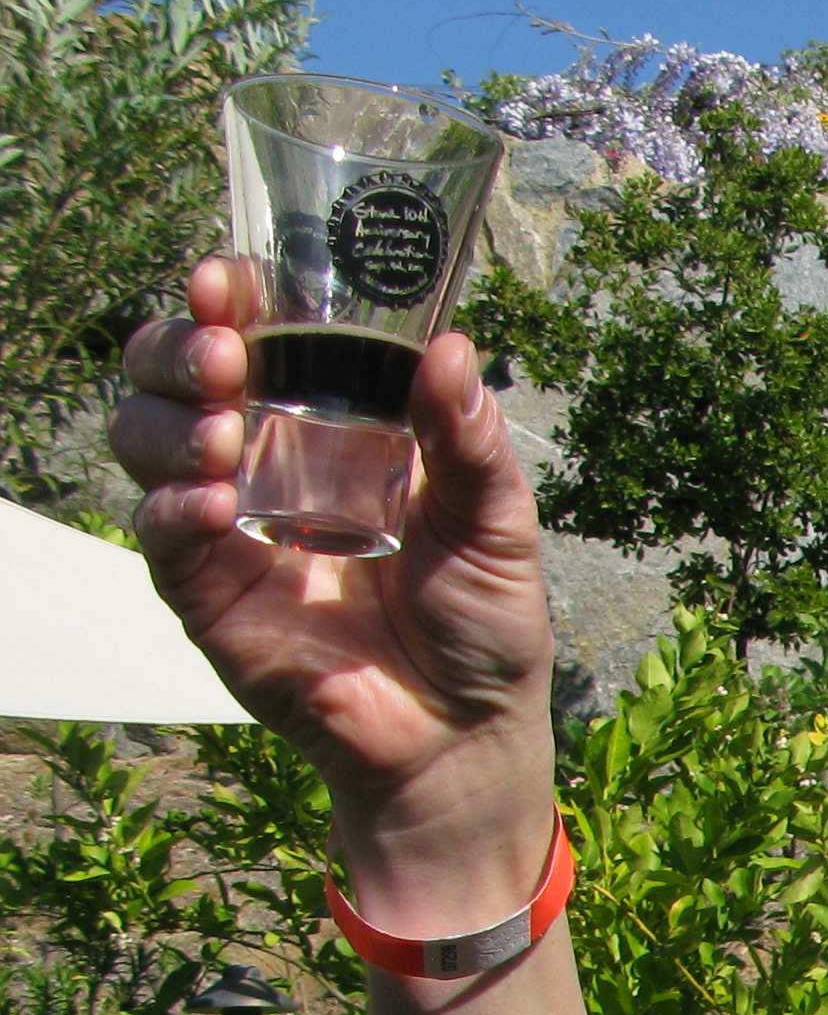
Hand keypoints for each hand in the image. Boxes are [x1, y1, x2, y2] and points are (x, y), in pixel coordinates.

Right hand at [113, 257, 557, 905]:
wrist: (463, 735)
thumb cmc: (481, 622)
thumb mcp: (496, 522)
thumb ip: (470, 441)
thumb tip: (452, 346)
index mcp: (332, 426)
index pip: (256, 338)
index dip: (228, 300)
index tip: (227, 280)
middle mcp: (265, 461)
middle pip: (174, 375)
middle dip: (178, 348)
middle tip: (220, 355)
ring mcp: (228, 524)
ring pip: (145, 439)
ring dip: (169, 422)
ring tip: (224, 435)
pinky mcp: (208, 593)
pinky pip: (160, 536)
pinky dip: (174, 509)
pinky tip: (213, 505)